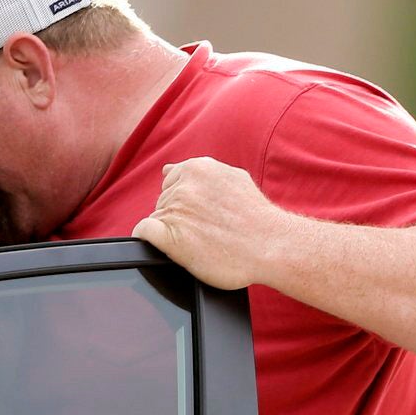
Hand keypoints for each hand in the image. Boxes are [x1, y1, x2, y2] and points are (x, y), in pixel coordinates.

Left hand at [133, 157, 291, 290]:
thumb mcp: (233, 179)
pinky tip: (170, 246)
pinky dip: (149, 239)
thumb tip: (166, 169)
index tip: (202, 216)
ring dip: (172, 231)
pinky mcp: (169, 237)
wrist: (272, 246)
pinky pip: (143, 232)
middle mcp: (184, 186)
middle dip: (178, 217)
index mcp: (197, 168)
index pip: (170, 183)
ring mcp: (176, 210)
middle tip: (206, 230)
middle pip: (162, 202)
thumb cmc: (255, 218)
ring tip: (203, 240)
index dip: (184, 203)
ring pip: (156, 218)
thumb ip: (198, 173)